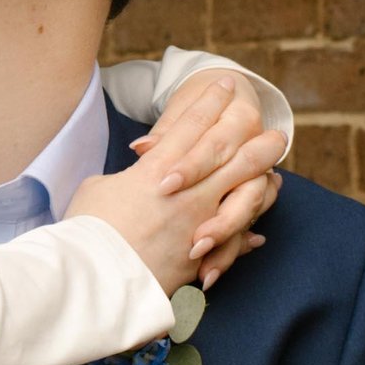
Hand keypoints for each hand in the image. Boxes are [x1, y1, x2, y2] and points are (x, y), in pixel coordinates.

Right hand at [67, 73, 283, 292]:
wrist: (94, 279)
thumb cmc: (87, 230)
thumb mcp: (97, 190)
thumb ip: (125, 180)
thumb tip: (134, 181)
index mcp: (157, 169)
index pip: (192, 126)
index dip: (211, 102)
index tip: (227, 86)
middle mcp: (187, 192)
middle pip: (234, 156)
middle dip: (257, 141)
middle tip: (277, 134)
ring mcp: (199, 223)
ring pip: (244, 196)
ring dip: (261, 184)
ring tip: (275, 177)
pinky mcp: (201, 257)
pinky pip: (234, 242)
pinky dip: (245, 236)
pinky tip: (256, 235)